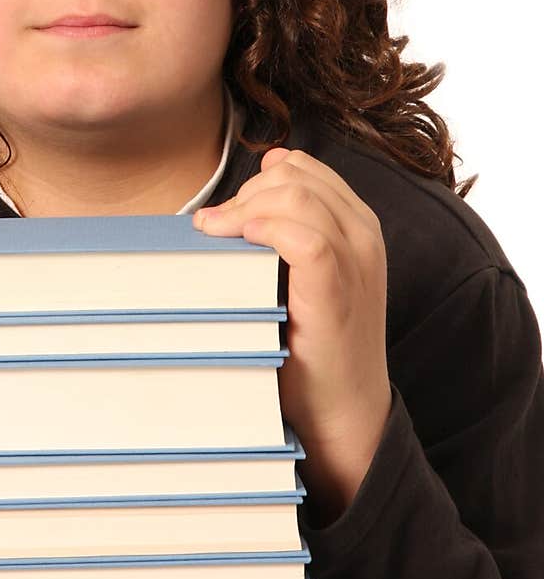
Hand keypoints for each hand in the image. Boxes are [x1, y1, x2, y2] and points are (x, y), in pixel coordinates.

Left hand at [193, 147, 392, 521]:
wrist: (343, 410)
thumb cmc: (312, 344)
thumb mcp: (302, 275)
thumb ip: (286, 227)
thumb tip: (255, 177)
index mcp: (357, 224)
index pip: (304, 167)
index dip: (258, 181)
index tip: (228, 216)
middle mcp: (363, 234)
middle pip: (295, 176)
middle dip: (245, 195)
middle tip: (214, 232)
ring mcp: (355, 260)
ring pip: (296, 196)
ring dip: (245, 211)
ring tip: (217, 238)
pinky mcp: (337, 290)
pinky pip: (303, 236)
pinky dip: (264, 232)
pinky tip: (239, 249)